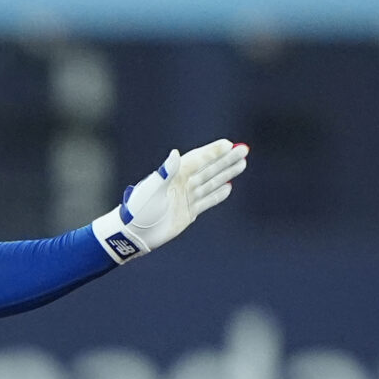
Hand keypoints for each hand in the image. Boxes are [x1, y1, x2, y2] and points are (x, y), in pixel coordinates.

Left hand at [101, 139, 249, 256]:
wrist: (134, 234)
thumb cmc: (139, 209)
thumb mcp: (153, 189)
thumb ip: (166, 171)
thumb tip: (175, 153)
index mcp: (174, 175)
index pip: (198, 159)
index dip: (214, 152)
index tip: (230, 144)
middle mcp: (182, 184)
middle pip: (209, 169)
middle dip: (226, 160)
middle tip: (244, 150)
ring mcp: (186, 198)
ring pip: (210, 183)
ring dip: (226, 173)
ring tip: (242, 164)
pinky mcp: (188, 212)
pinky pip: (206, 201)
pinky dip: (217, 194)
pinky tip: (228, 187)